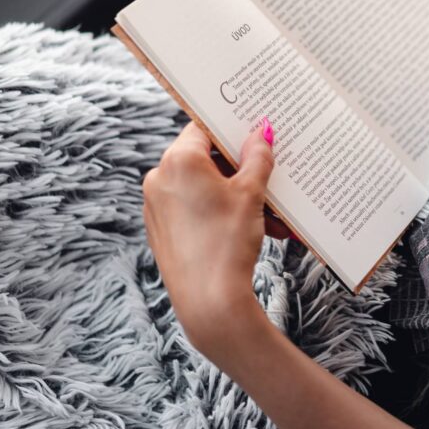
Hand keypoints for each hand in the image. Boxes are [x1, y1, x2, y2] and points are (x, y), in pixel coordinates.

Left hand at [142, 120, 275, 357]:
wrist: (209, 302)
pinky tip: (254, 228)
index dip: (232, 129)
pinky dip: (222, 212)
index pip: (204, 127)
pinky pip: (195, 208)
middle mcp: (159, 178)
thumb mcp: (251, 193)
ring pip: (205, 186)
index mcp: (178, 160)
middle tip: (271, 177)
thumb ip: (258, 156)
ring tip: (271, 215)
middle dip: (243, 170)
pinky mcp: (162, 229)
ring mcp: (157, 205)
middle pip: (207, 159)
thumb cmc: (228, 243)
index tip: (254, 135)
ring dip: (239, 195)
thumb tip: (261, 132)